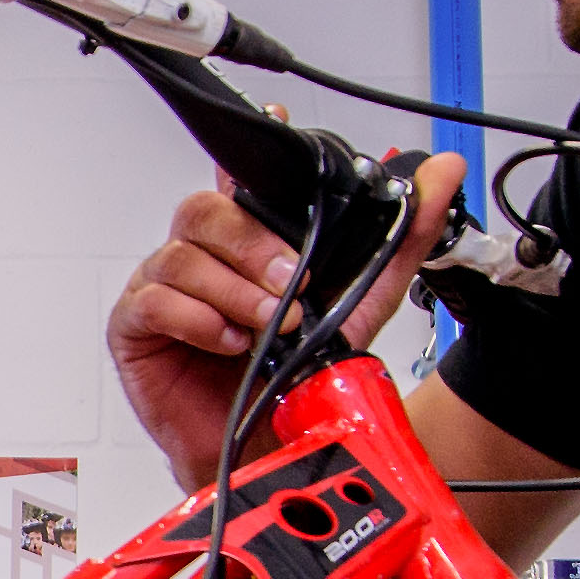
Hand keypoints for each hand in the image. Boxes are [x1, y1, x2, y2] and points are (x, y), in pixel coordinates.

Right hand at [104, 153, 460, 482]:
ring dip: (233, 290)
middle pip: (205, 210)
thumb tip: (443, 172)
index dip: (248, 154)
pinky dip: (197, 319)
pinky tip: (226, 342)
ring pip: (181, 254)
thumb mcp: (362, 303)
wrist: (268, 449)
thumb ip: (400, 240)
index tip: (275, 128)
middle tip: (291, 283)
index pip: (239, 180)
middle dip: (253, 244)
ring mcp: (165, 288)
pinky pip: (154, 301)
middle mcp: (203, 257)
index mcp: (246, 243)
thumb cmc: (295, 380)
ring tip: (266, 326)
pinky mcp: (136, 328)